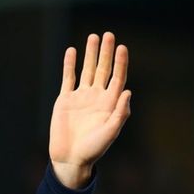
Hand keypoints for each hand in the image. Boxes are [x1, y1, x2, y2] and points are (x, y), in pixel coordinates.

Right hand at [49, 32, 131, 188]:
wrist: (70, 158)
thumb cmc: (93, 149)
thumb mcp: (110, 133)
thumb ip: (120, 114)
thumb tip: (128, 91)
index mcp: (110, 104)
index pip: (117, 78)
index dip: (120, 63)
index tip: (122, 48)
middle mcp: (97, 98)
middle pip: (104, 70)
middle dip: (106, 53)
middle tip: (109, 35)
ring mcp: (81, 97)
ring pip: (87, 70)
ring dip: (90, 54)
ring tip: (94, 37)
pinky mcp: (65, 100)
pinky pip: (68, 78)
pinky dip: (70, 65)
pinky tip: (72, 51)